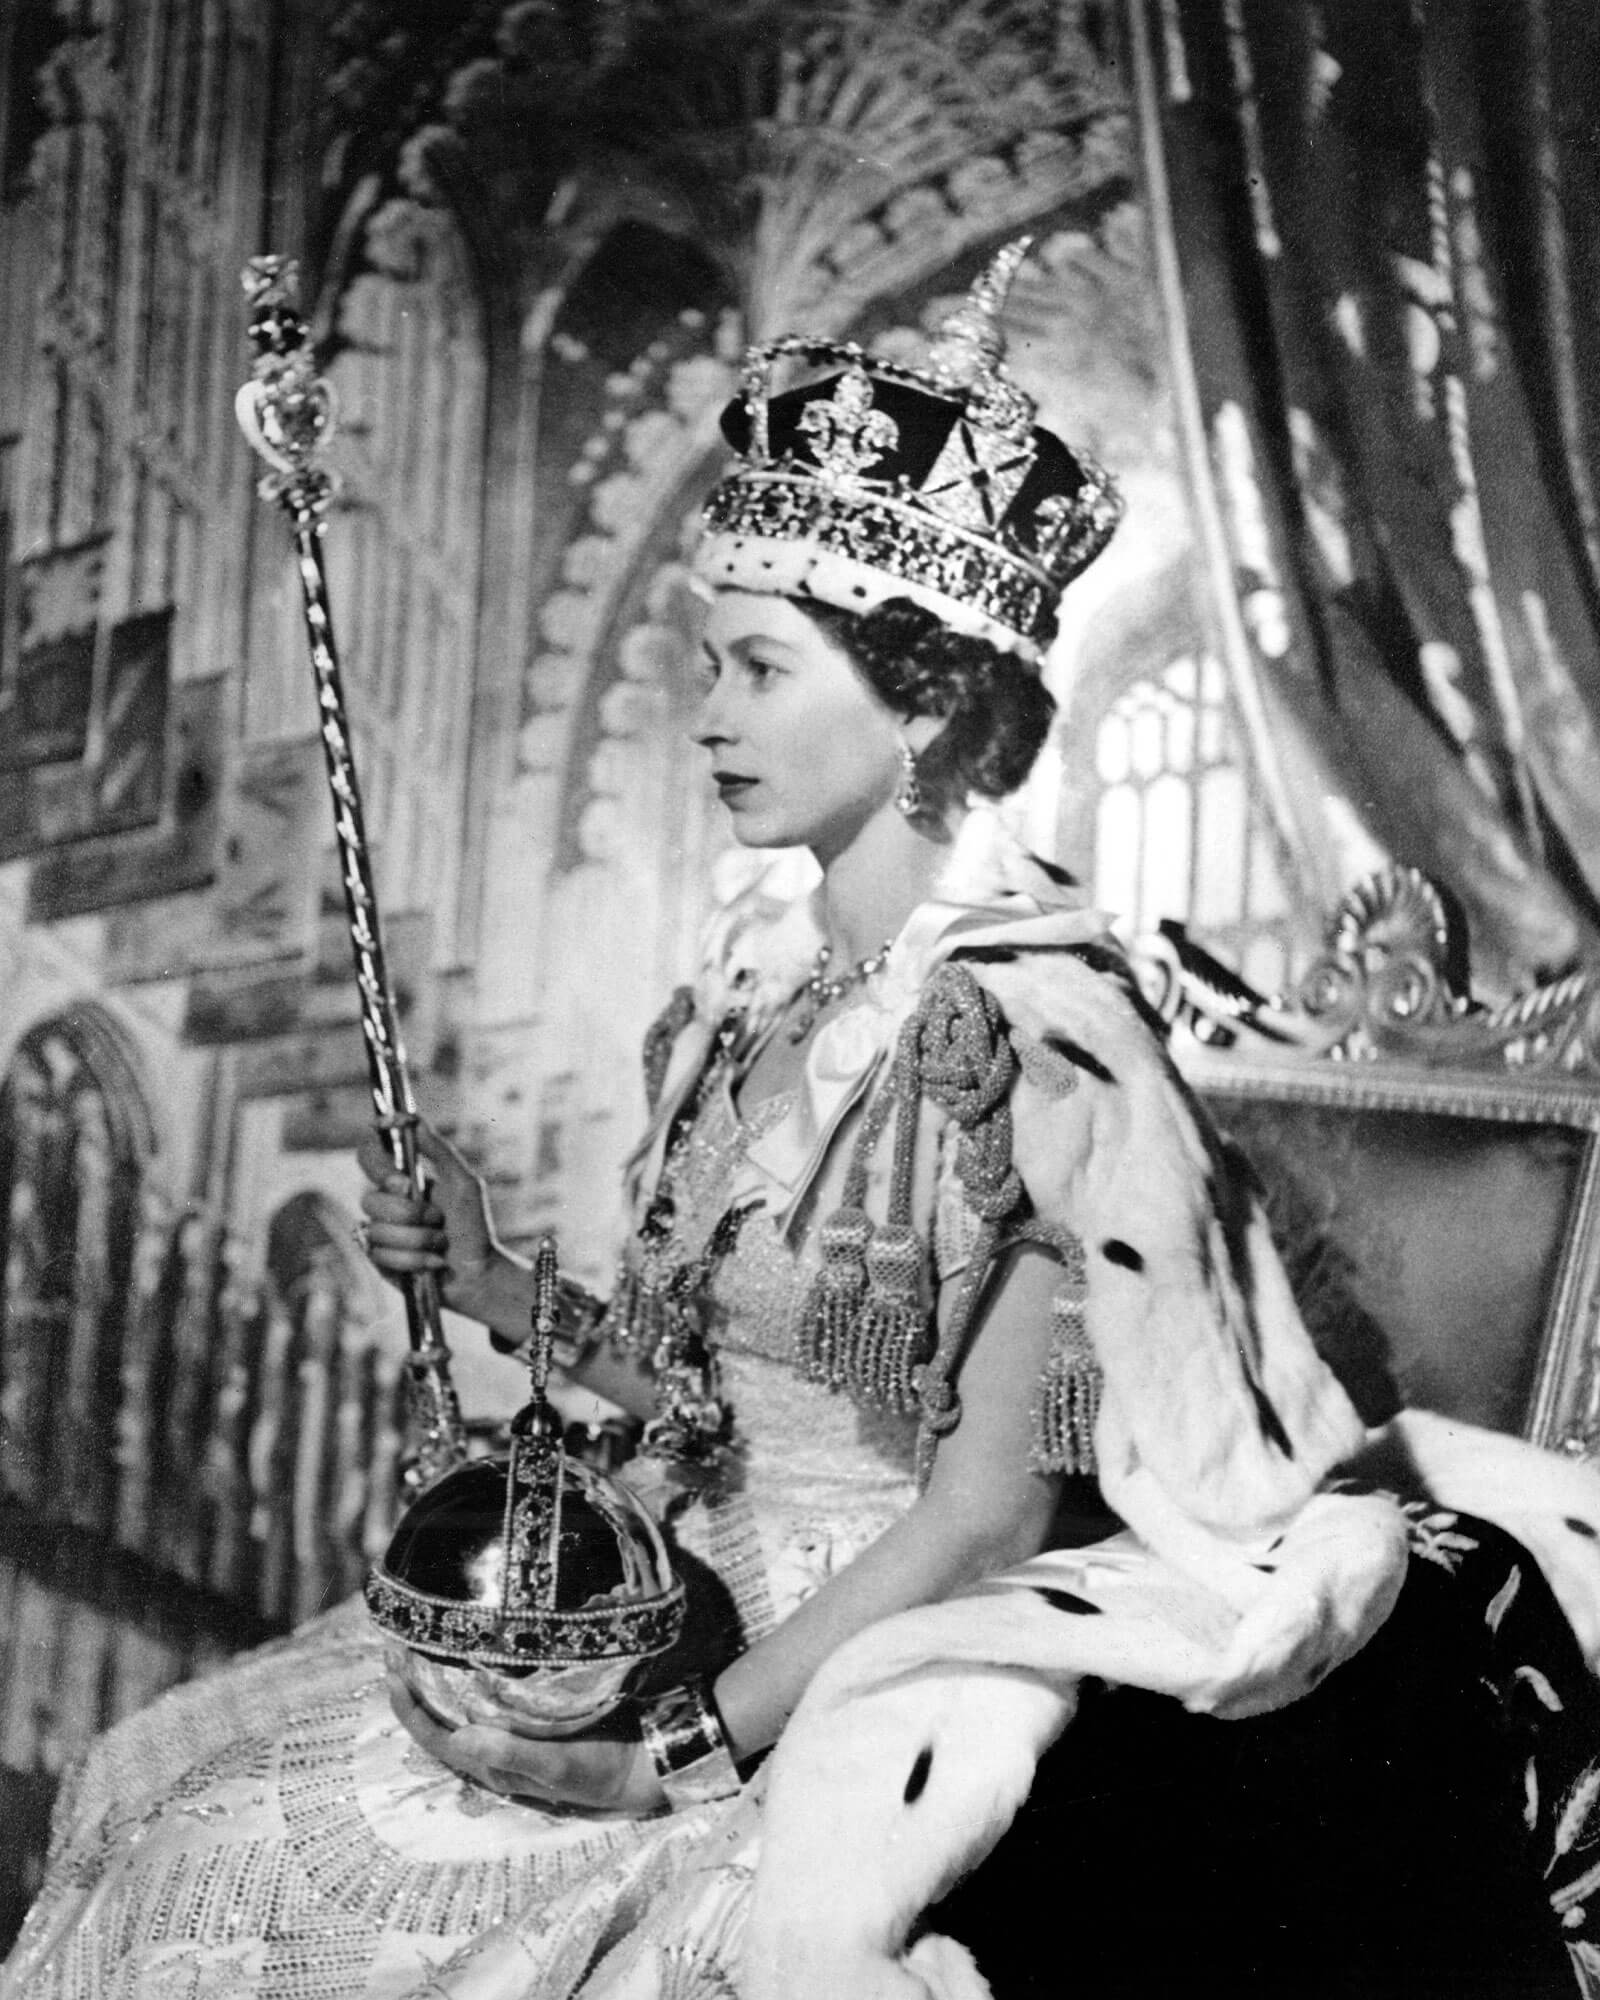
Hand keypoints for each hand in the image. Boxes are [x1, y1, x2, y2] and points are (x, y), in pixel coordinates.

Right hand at [355, 1120, 499, 1318]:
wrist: (478, 1273)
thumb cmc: (473, 1226)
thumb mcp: (463, 1183)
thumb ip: (438, 1150)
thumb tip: (411, 1117)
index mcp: (402, 1178)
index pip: (368, 1155)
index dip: (377, 1165)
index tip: (403, 1181)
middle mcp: (385, 1202)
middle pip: (369, 1199)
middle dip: (410, 1214)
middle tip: (437, 1219)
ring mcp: (379, 1232)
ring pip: (378, 1230)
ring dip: (418, 1239)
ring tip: (440, 1243)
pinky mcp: (378, 1260)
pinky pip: (381, 1256)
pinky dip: (414, 1260)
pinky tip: (432, 1262)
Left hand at [387, 1674, 666, 1816]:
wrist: (640, 1768)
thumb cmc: (600, 1771)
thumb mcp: (559, 1766)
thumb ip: (514, 1754)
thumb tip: (462, 1736)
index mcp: (493, 1766)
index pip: (436, 1737)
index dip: (410, 1707)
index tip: (392, 1668)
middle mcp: (493, 1753)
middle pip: (439, 1721)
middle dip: (413, 1686)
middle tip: (394, 1646)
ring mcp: (510, 1738)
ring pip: (458, 1710)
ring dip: (434, 1680)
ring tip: (419, 1643)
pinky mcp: (529, 1722)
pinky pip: (486, 1700)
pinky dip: (468, 1677)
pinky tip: (466, 1653)